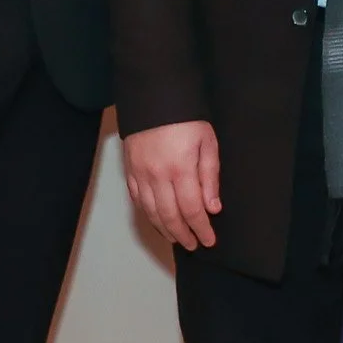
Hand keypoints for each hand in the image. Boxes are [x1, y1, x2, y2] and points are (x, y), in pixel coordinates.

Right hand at [123, 120, 221, 249]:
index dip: (201, 228)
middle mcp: (157, 176)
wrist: (154, 97)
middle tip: (195, 245)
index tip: (210, 240)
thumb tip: (213, 208)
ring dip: (165, 229)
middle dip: (184, 234)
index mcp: (180, 169)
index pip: (192, 209)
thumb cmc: (187, 119)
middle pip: (170, 216)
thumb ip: (210, 177)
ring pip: (151, 212)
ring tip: (178, 239)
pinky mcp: (129, 170)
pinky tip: (158, 221)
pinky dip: (148, 215)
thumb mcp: (207, 143)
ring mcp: (140, 174)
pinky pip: (138, 200)